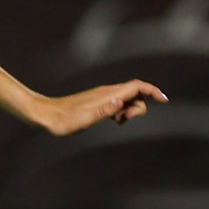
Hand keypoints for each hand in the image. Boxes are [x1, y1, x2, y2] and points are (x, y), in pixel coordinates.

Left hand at [31, 79, 166, 136]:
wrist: (45, 114)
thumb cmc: (62, 121)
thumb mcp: (83, 120)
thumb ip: (103, 111)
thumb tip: (121, 102)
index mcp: (107, 95)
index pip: (137, 86)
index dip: (153, 91)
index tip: (164, 100)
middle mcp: (107, 92)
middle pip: (137, 92)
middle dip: (139, 106)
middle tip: (122, 121)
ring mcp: (103, 95)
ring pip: (129, 98)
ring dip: (131, 110)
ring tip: (116, 122)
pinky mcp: (98, 101)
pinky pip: (119, 102)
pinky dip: (123, 110)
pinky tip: (113, 120)